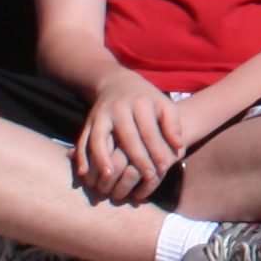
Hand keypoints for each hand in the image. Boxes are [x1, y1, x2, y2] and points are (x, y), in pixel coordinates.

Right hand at [75, 76, 186, 202]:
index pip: (149, 131)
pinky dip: (81, 156)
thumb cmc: (145, 99)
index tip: (164, 168)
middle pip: (128, 137)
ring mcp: (101, 115)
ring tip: (108, 178)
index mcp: (140, 103)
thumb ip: (172, 124)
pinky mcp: (88, 122)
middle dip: (138, 159)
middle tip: (147, 177)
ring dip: (101, 159)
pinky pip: (83, 140)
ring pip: (99, 139)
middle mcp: (118, 108)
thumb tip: (179, 146)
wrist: (116, 83)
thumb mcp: (163, 104)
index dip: (157, 151)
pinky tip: (84, 173)